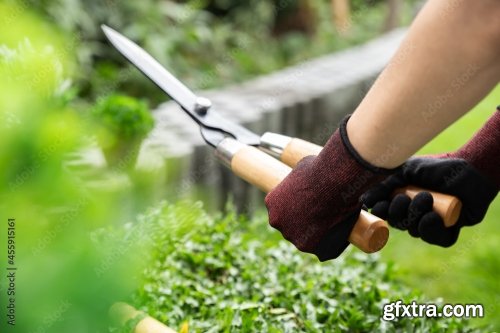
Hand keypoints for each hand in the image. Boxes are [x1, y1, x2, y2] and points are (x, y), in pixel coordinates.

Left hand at [265, 116, 396, 260]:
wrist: (332, 180)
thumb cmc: (319, 169)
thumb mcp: (303, 167)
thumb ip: (300, 177)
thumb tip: (306, 172)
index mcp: (271, 202)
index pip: (282, 211)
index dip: (296, 210)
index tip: (309, 207)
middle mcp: (276, 220)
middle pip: (290, 227)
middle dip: (303, 225)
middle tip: (323, 217)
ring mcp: (290, 235)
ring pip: (304, 239)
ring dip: (316, 236)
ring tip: (334, 224)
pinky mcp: (308, 245)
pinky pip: (320, 249)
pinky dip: (329, 246)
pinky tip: (341, 236)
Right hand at [362, 109, 499, 246]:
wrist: (468, 167)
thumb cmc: (436, 167)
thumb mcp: (405, 171)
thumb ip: (383, 185)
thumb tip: (362, 201)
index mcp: (403, 200)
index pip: (386, 213)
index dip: (381, 213)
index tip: (379, 205)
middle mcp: (416, 214)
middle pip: (398, 224)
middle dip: (398, 213)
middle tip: (404, 198)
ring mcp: (432, 223)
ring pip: (415, 232)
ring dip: (416, 216)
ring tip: (426, 197)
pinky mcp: (450, 230)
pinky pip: (436, 239)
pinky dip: (430, 229)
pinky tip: (432, 216)